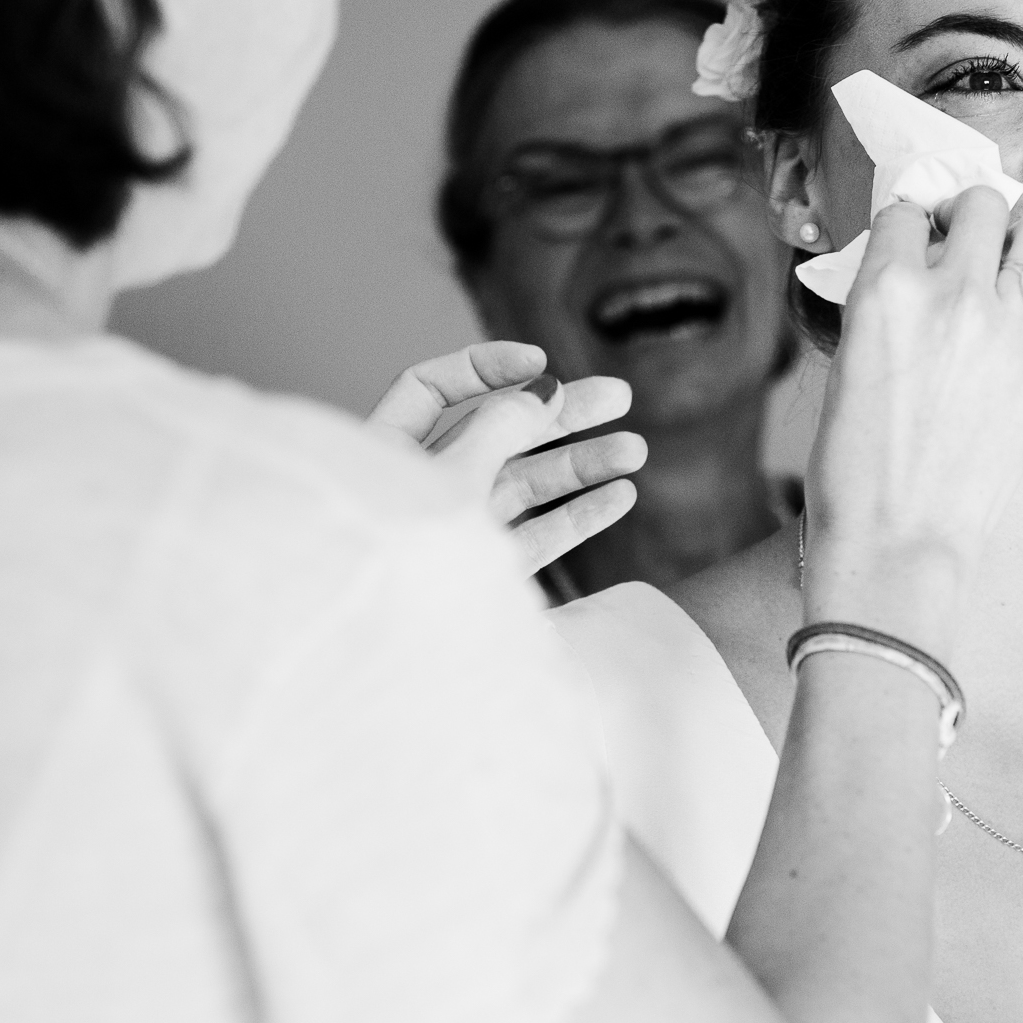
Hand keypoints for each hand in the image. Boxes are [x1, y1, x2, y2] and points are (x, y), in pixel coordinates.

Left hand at [367, 341, 646, 570]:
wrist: (388, 660)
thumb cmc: (402, 554)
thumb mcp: (453, 473)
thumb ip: (500, 426)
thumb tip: (544, 387)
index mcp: (386, 453)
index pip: (433, 390)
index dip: (487, 368)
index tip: (543, 363)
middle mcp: (420, 488)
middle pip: (494, 433)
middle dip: (559, 415)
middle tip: (621, 397)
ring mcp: (455, 533)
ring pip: (523, 486)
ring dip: (581, 465)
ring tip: (636, 450)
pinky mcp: (484, 577)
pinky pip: (535, 537)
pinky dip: (577, 516)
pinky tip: (621, 496)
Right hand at [806, 189, 1022, 637]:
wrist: (901, 541)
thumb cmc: (856, 468)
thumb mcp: (847, 365)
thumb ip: (883, 306)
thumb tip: (909, 275)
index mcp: (886, 289)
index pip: (904, 208)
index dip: (908, 223)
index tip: (914, 237)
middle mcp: (952, 292)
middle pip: (978, 201)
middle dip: (967, 216)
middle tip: (961, 244)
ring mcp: (1007, 324)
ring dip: (1018, 239)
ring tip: (1003, 268)